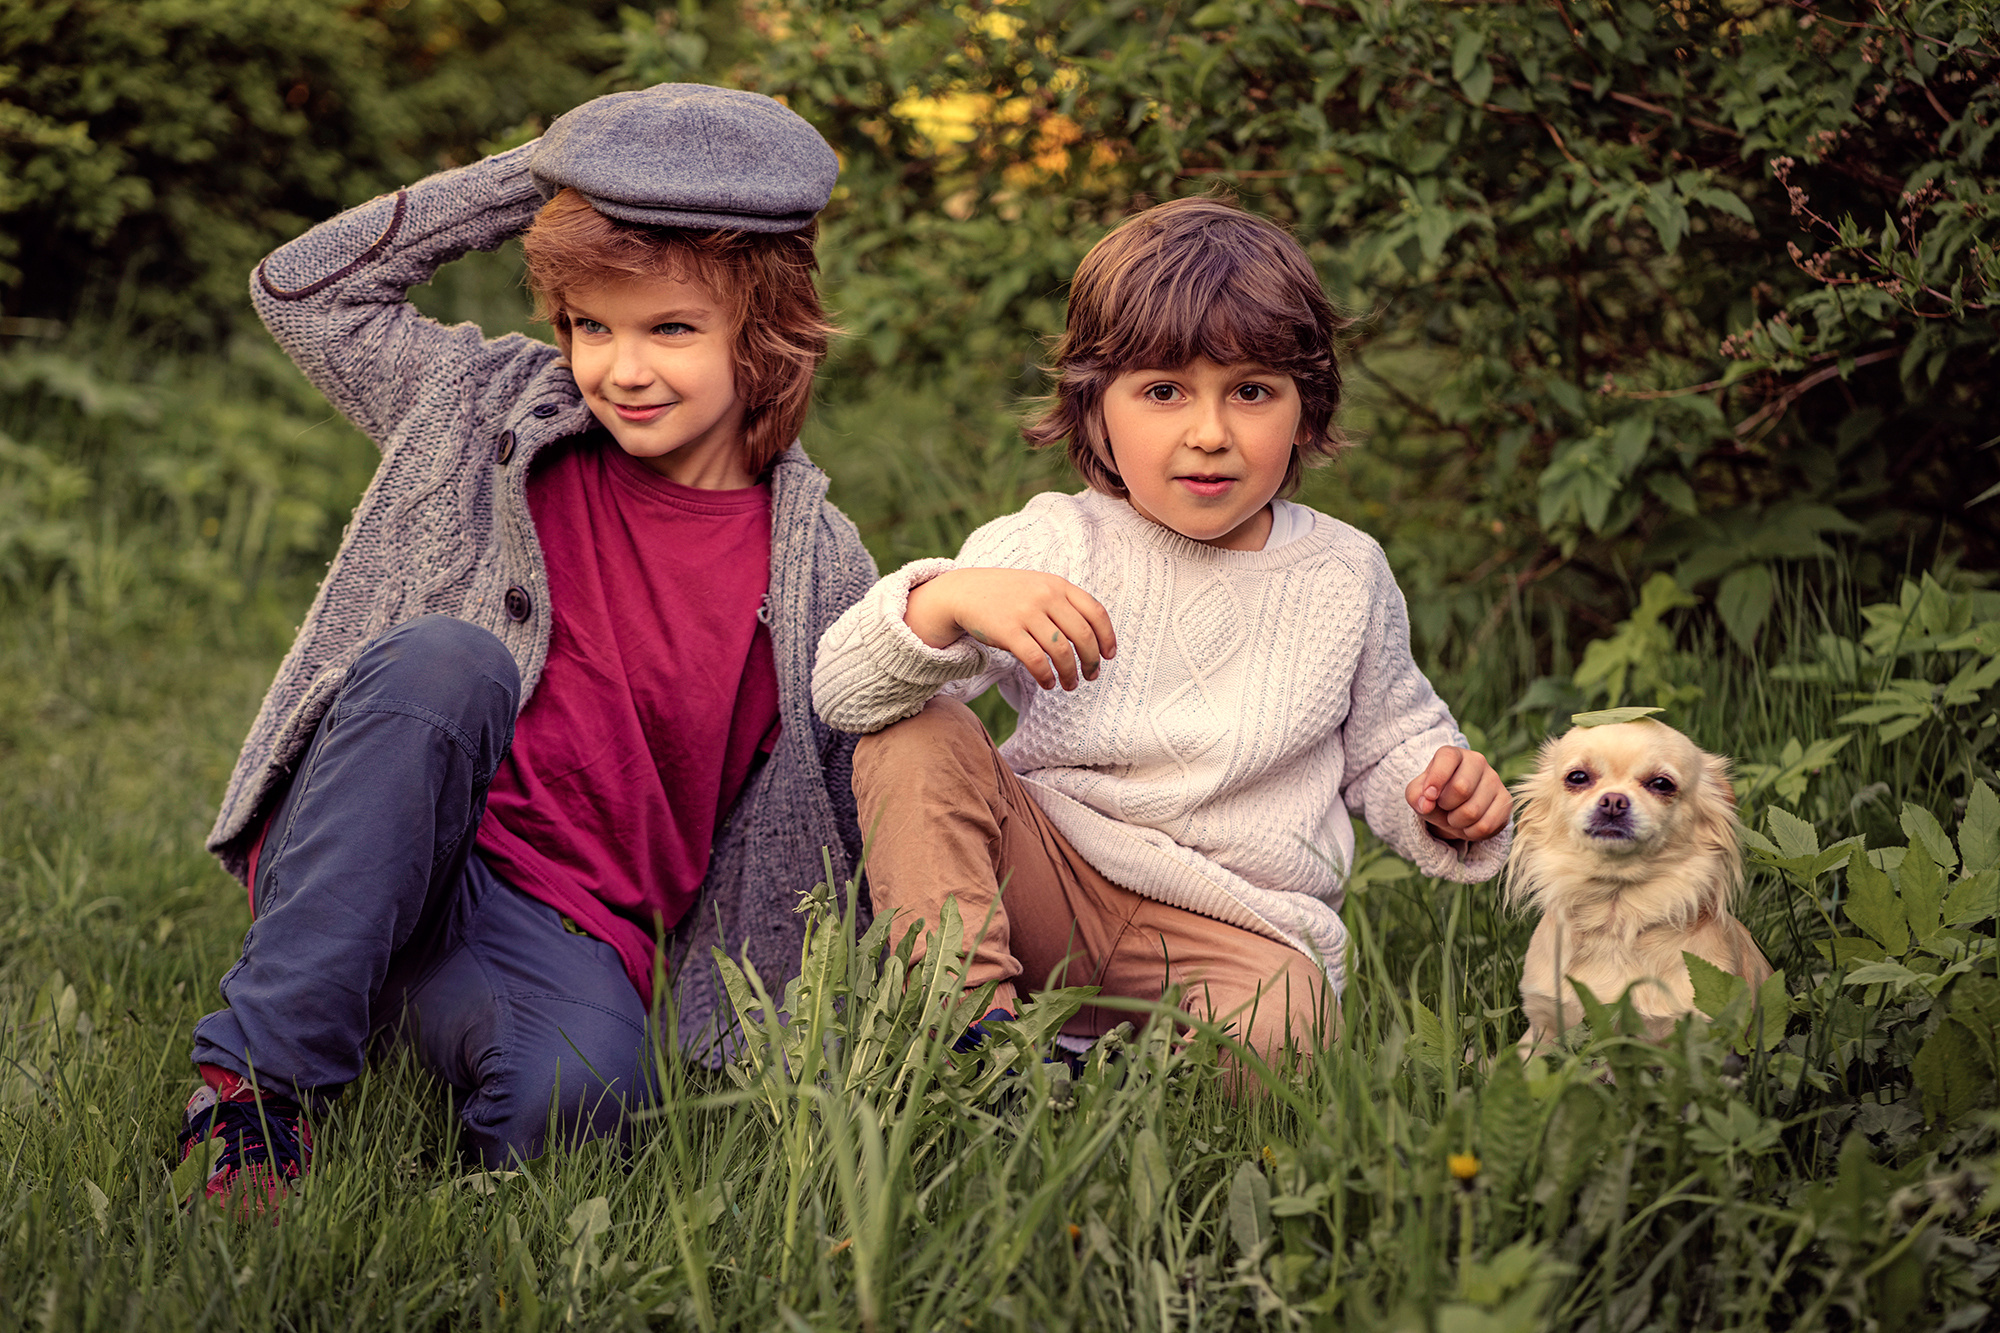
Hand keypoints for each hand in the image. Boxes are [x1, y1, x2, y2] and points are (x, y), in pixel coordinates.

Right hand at [904, 567, 1116, 690]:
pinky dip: (1046, 677)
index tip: (1108, 656)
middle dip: (1091, 661)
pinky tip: (1048, 683)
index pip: (1095, 613)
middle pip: (1082, 635)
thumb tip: (1095, 638)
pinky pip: (1036, 660)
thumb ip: (1064, 604)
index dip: (1107, 637)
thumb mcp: (1039, 587)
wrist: (965, 592)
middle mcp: (1045, 596)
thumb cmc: (1008, 595)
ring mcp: (1026, 613)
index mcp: (1058, 585)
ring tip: (1070, 685)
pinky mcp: (1008, 631)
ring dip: (1070, 674)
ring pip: (1061, 651)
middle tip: (1091, 676)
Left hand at [1406, 747, 1508, 841]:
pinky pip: (1487, 825)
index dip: (1436, 779)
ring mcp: (1494, 780)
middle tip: (1444, 807)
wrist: (1455, 809)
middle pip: (1461, 788)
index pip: (1447, 758)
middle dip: (1446, 806)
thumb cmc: (1435, 796)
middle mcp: (1477, 761)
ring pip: (1473, 811)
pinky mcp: (1506, 800)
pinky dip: (1471, 832)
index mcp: (1453, 754)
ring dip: (1457, 822)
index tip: (1429, 795)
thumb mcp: (1418, 794)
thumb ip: (1416, 796)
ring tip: (1455, 816)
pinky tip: (1468, 825)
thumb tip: (1427, 803)